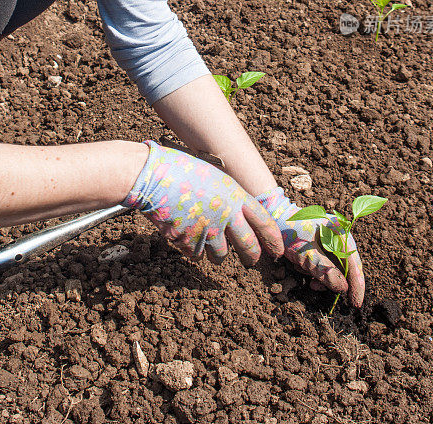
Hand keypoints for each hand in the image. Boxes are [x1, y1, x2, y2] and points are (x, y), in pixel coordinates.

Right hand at [123, 141, 283, 266]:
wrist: (155, 177)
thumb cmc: (183, 170)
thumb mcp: (216, 178)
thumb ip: (230, 198)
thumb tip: (238, 217)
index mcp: (236, 197)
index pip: (264, 222)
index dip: (273, 239)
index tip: (277, 249)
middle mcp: (226, 216)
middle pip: (249, 246)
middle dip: (252, 257)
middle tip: (252, 261)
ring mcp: (207, 231)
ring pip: (221, 256)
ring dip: (218, 254)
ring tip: (211, 244)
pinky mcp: (189, 242)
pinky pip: (196, 254)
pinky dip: (194, 249)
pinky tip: (187, 234)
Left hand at [256, 186, 364, 306]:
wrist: (273, 216)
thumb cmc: (291, 232)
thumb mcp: (308, 255)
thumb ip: (327, 272)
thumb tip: (343, 288)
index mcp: (340, 232)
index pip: (354, 262)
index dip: (357, 284)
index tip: (356, 303)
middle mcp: (338, 235)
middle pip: (344, 265)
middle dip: (332, 280)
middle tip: (321, 290)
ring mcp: (329, 238)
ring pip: (332, 266)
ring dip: (319, 276)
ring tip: (307, 278)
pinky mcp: (319, 243)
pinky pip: (322, 262)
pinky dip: (313, 269)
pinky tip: (300, 267)